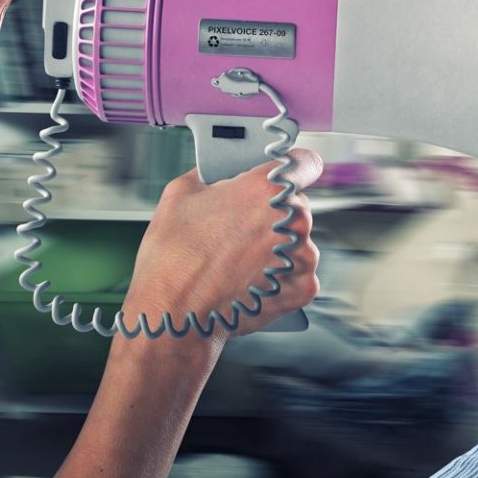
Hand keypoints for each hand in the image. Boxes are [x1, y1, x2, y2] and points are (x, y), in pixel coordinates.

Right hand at [123, 148, 322, 340]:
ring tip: (240, 261)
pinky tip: (252, 281)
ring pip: (298, 242)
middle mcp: (292, 218)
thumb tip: (219, 173)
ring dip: (278, 248)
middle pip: (296, 206)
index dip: (294, 168)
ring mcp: (302, 255)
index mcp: (267, 188)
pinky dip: (280, 278)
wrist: (173, 313)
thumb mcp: (179, 194)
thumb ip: (211, 174)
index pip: (304, 163)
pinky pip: (298, 274)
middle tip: (239, 230)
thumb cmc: (173, 257)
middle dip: (272, 215)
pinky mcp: (303, 287)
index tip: (289, 173)